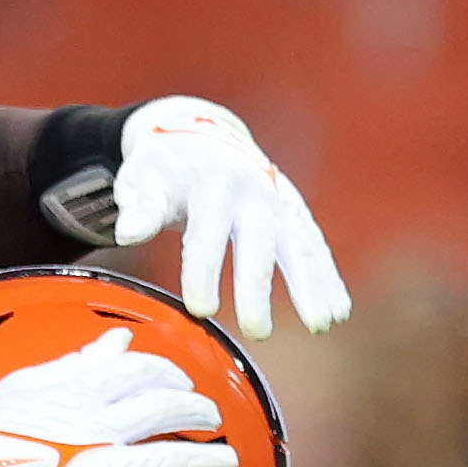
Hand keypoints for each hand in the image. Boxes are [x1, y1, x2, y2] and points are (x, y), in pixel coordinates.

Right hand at [0, 334, 238, 466]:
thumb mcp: (23, 385)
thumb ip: (76, 362)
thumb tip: (116, 342)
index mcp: (77, 392)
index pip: (141, 370)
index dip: (171, 375)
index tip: (181, 384)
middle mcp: (94, 427)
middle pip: (166, 410)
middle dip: (198, 412)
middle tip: (211, 419)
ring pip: (167, 457)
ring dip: (204, 457)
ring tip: (222, 458)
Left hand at [62, 95, 348, 341]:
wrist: (200, 135)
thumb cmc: (165, 170)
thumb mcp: (142, 180)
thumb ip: (139, 207)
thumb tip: (129, 232)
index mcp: (211, 182)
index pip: (207, 232)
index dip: (203, 270)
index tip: (201, 310)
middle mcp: (252, 188)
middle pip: (257, 241)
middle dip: (256, 286)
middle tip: (255, 331)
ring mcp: (278, 199)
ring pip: (297, 243)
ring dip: (311, 284)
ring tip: (322, 323)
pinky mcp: (293, 211)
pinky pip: (312, 246)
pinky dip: (326, 277)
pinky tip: (338, 311)